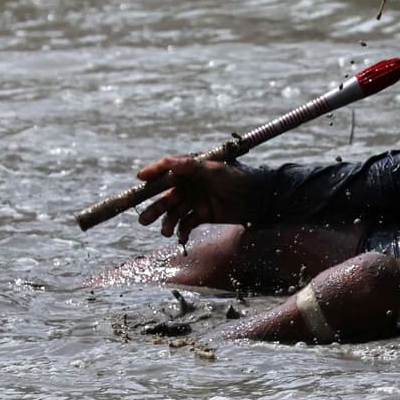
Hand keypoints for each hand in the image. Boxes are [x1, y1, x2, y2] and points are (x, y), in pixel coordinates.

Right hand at [135, 154, 256, 242]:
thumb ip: (192, 167)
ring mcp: (195, 200)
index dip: (154, 172)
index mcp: (191, 168)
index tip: (140, 177)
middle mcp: (189, 183)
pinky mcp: (202, 214)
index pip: (168, 168)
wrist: (259, 199)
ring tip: (166, 232)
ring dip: (167, 222)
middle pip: (167, 196)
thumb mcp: (215, 170)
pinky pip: (186, 224)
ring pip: (174, 212)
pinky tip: (181, 238)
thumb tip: (169, 161)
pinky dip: (182, 231)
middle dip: (155, 208)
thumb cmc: (238, 178)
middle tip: (143, 220)